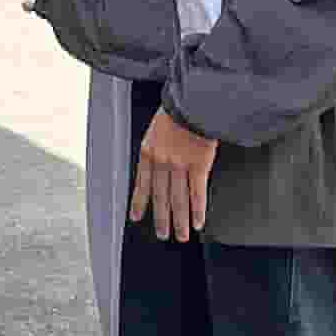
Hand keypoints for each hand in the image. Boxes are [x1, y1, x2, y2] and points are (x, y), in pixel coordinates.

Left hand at [131, 104, 216, 240]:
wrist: (192, 100)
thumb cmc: (177, 110)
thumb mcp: (156, 129)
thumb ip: (156, 149)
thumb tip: (160, 166)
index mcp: (148, 152)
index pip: (141, 185)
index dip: (139, 203)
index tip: (136, 217)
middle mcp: (161, 162)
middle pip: (161, 197)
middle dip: (161, 219)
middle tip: (163, 235)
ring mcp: (180, 165)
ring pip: (178, 200)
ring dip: (180, 221)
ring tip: (181, 235)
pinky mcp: (199, 165)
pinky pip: (197, 193)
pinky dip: (197, 210)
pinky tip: (198, 222)